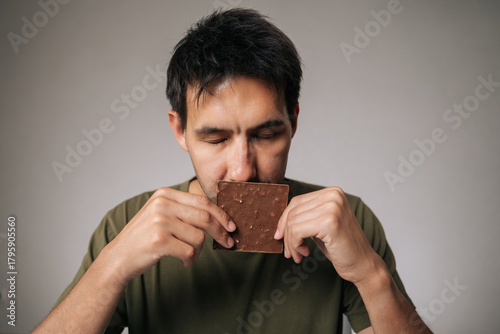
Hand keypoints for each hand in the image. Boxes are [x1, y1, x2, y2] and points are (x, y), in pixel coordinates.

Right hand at [101, 187, 235, 284]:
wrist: (119, 257)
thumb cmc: (145, 238)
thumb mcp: (162, 215)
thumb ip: (185, 211)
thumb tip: (221, 217)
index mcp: (165, 194)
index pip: (202, 201)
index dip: (221, 214)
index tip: (231, 226)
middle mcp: (162, 204)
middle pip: (205, 216)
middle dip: (221, 231)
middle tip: (229, 243)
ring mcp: (159, 221)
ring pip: (198, 237)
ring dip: (198, 251)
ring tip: (188, 256)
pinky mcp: (159, 240)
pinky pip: (189, 252)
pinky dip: (190, 261)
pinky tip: (182, 262)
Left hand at [274, 187, 379, 283]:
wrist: (364, 265)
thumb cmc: (342, 247)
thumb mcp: (321, 225)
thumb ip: (305, 216)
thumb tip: (279, 220)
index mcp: (332, 192)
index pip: (297, 201)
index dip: (284, 220)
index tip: (280, 237)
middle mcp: (333, 196)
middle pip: (293, 212)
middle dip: (286, 234)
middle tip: (290, 252)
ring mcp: (332, 207)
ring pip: (292, 222)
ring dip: (290, 243)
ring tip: (298, 255)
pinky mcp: (329, 223)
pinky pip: (297, 231)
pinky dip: (295, 245)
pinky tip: (304, 254)